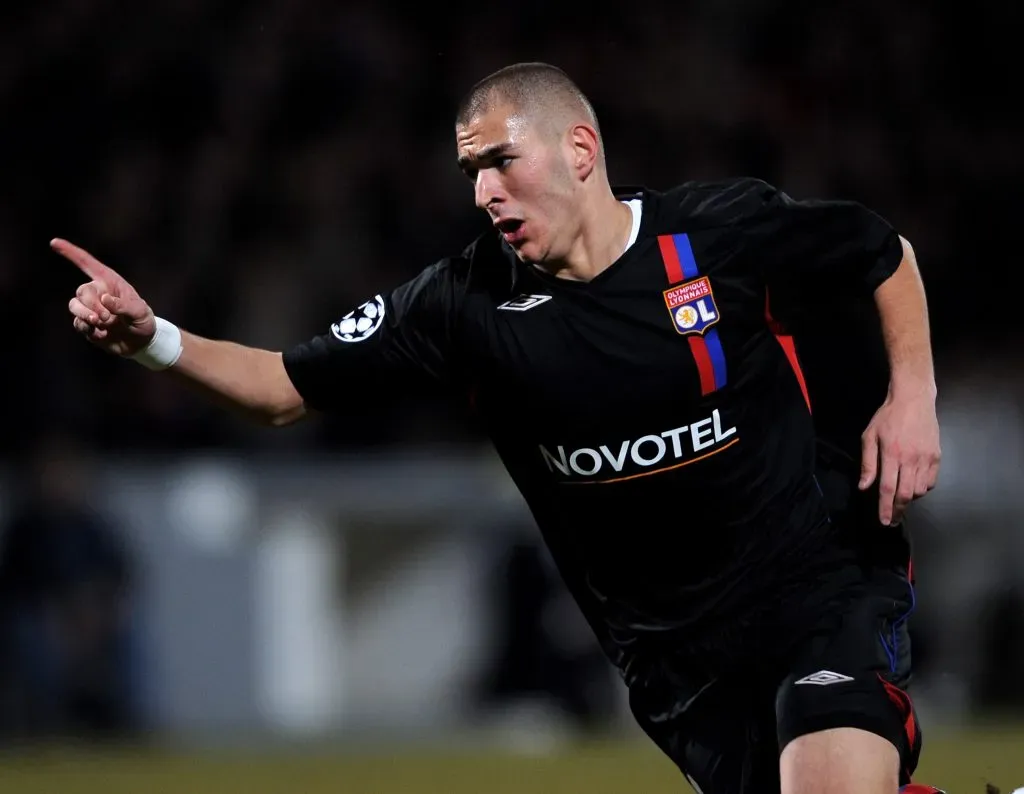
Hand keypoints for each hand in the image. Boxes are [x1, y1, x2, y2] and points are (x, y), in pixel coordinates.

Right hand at [53, 238, 156, 356]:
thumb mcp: (140, 312)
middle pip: (81, 291)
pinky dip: (88, 329)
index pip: (88, 264)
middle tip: (107, 317)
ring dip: (85, 315)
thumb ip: (124, 305)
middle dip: (92, 305)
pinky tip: (103, 334)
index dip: (71, 252)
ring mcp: (90, 308)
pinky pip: (78, 323)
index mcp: (110, 282)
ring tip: (101, 323)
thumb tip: (104, 299)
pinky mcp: (86, 324)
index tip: (54, 242)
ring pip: (74, 306)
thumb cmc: (142, 320)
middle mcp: (97, 292)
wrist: (140, 342)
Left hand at [858, 389, 940, 525]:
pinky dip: (922, 488)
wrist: (913, 400)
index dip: (886, 507)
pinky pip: (931, 481)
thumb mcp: (869, 436)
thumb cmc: (887, 417)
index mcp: (891, 454)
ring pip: (920, 490)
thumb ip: (868, 463)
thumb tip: (864, 486)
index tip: (884, 521)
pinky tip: (913, 485)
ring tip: (900, 498)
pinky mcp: (937, 456)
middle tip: (892, 520)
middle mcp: (910, 459)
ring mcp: (926, 458)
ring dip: (910, 498)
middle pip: (906, 494)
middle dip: (898, 510)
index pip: (887, 488)